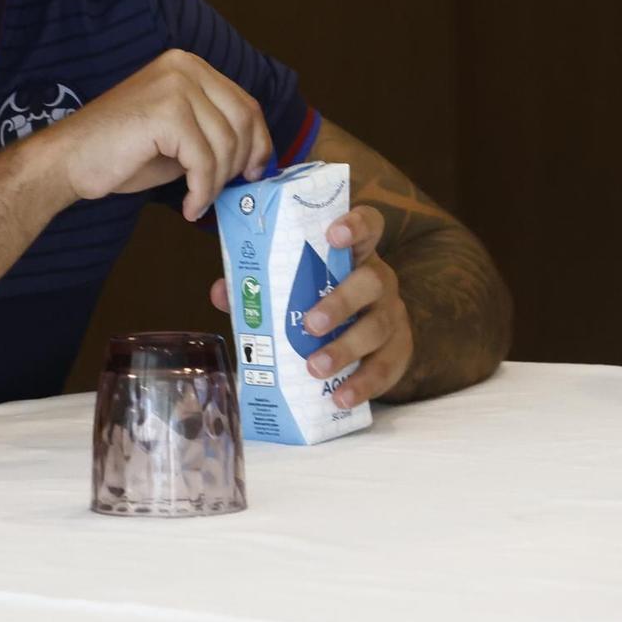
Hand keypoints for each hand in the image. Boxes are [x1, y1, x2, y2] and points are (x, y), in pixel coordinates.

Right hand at [38, 50, 272, 217]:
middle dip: (240, 164)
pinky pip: (204, 161)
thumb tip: (254, 157)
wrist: (68, 159)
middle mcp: (184, 67)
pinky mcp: (166, 112)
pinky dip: (202, 190)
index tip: (257, 171)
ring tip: (197, 200)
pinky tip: (189, 205)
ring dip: (216, 182)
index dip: (259, 142)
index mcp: (188, 66)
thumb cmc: (117, 151)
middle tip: (226, 192)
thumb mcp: (177, 134)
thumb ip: (211, 132)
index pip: (245, 103)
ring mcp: (175, 85)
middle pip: (242, 120)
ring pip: (225, 144)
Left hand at [208, 205, 412, 407]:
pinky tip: (341, 397)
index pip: (368, 225)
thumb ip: (259, 285)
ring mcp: (392, 315)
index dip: (356, 225)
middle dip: (341, 302)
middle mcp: (379, 279)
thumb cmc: (317, 297)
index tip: (334, 233)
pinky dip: (364, 384)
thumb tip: (221, 293)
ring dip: (345, 349)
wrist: (364, 334)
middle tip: (309, 324)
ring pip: (378, 328)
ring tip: (314, 368)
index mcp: (354, 253)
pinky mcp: (400, 350)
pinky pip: (388, 367)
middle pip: (372, 282)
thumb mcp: (292, 285)